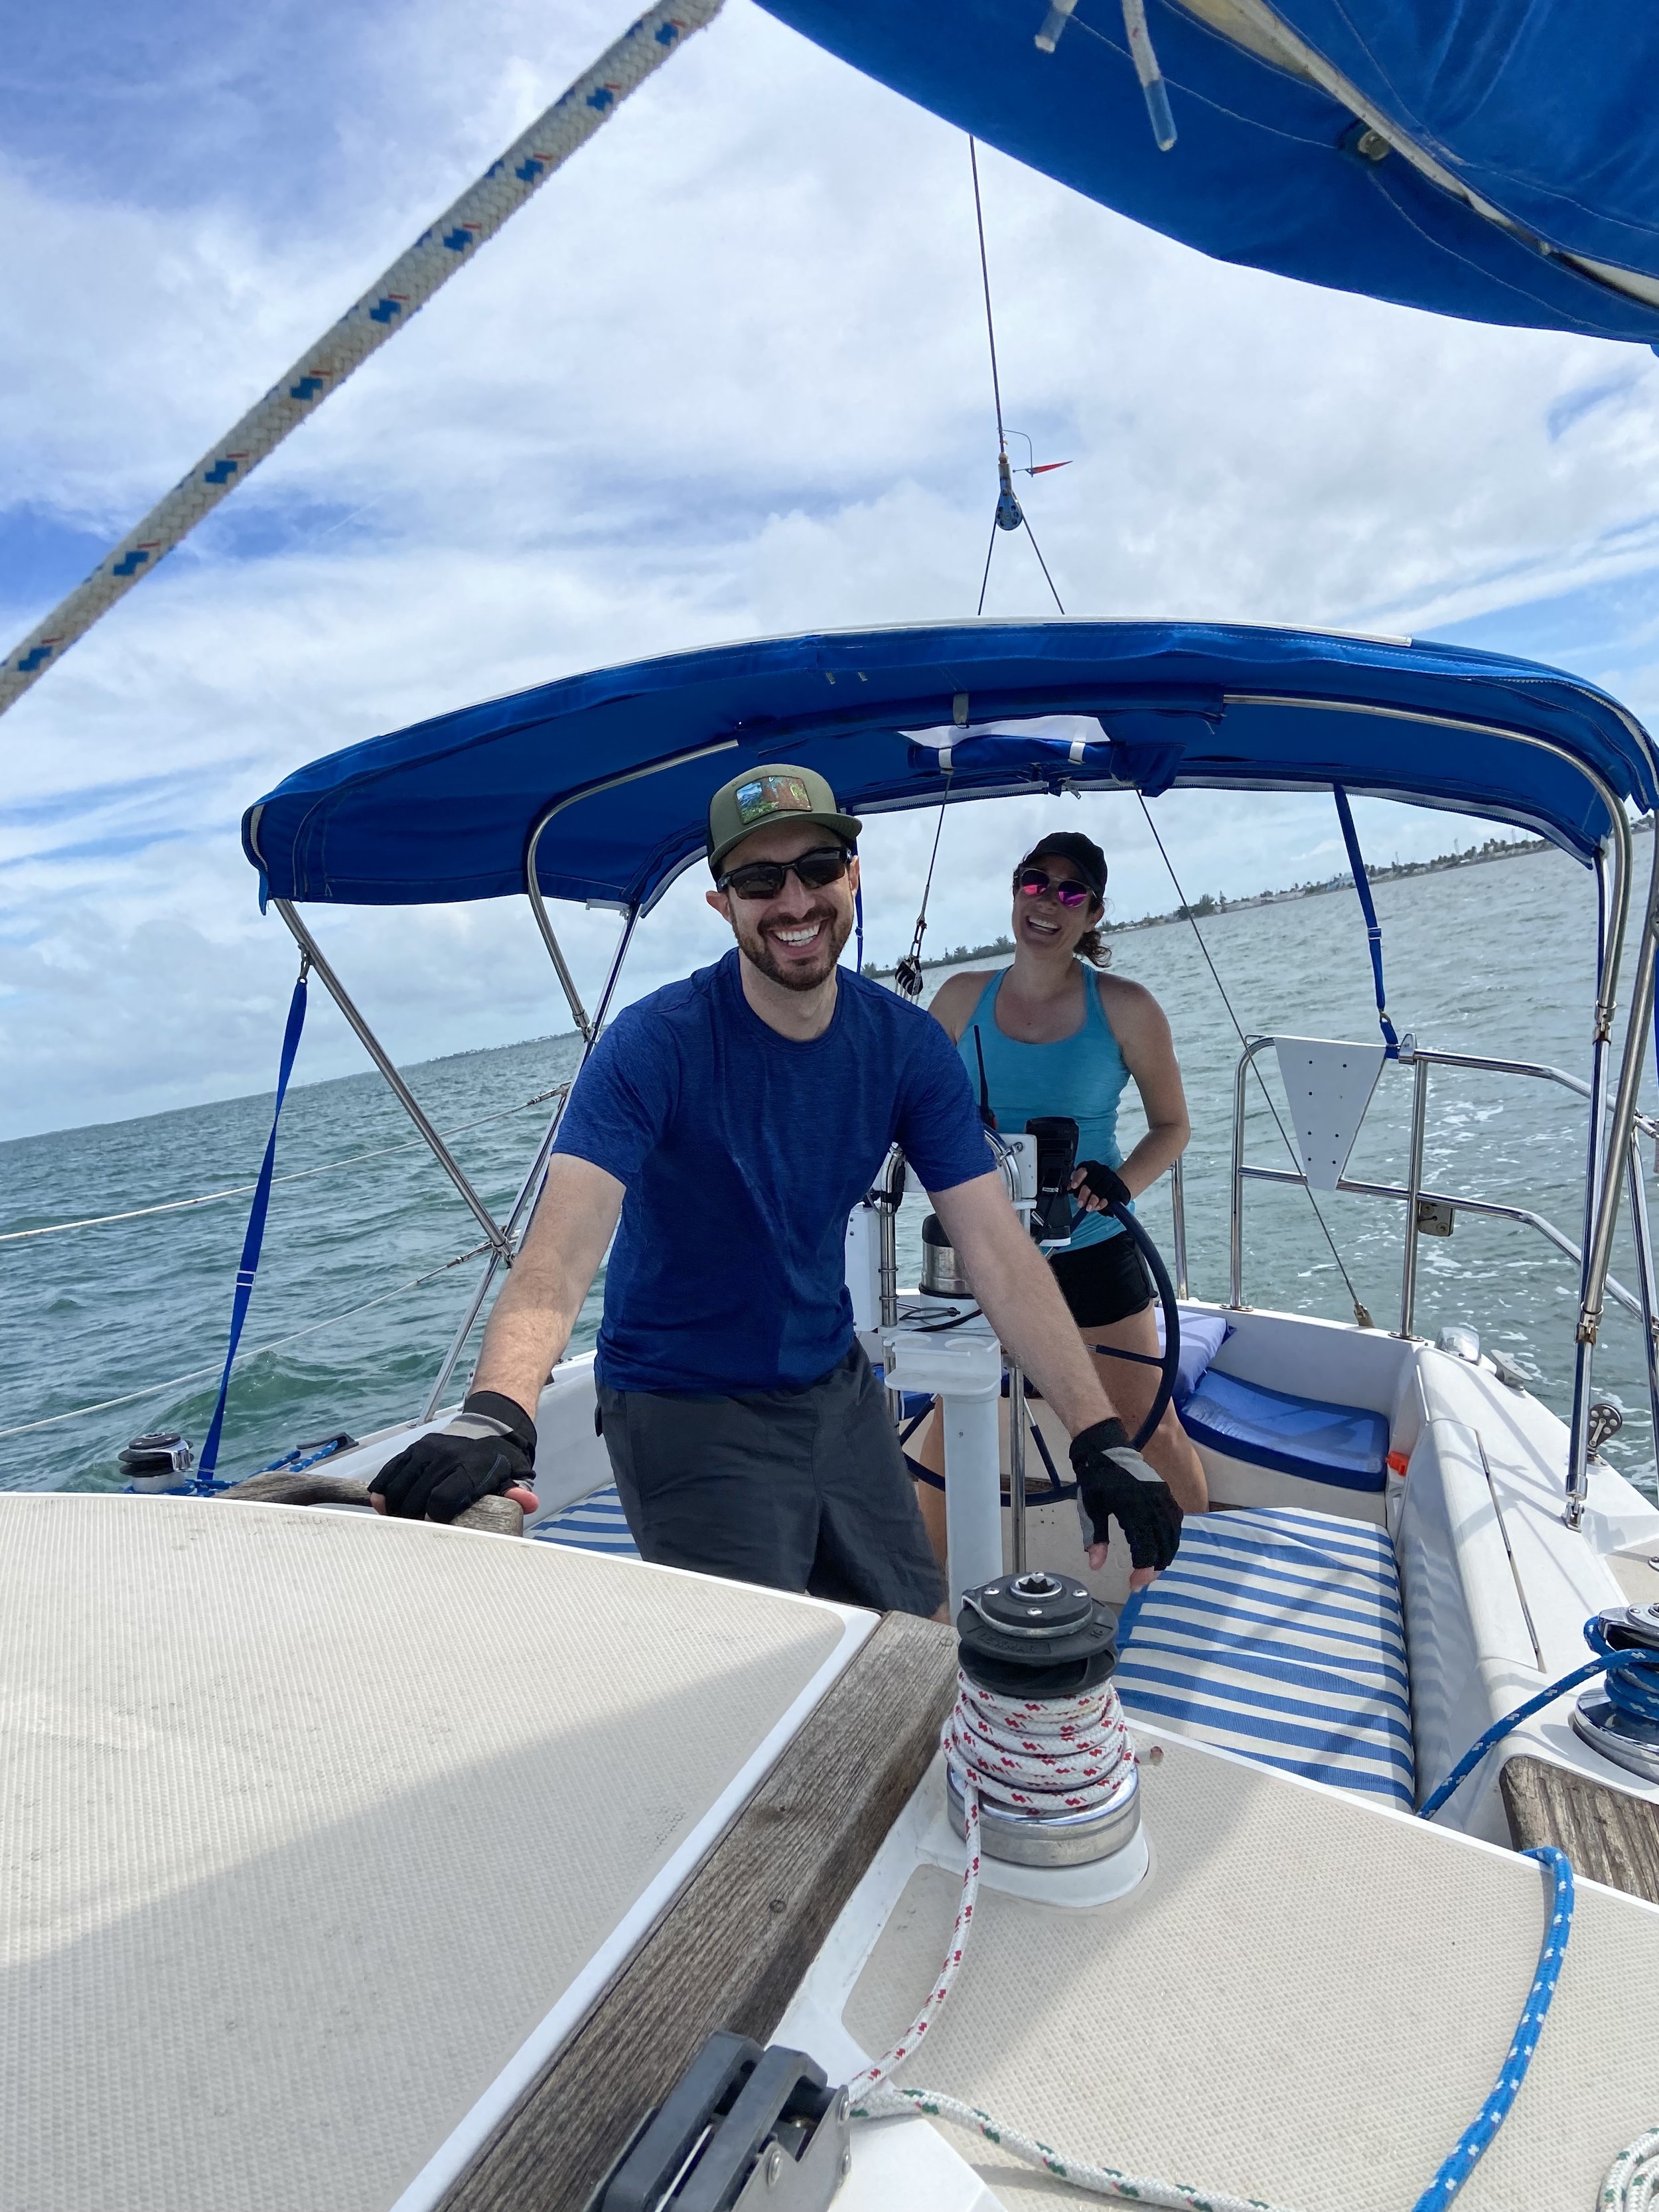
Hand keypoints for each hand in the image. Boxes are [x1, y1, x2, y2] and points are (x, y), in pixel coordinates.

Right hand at [370, 1391, 539, 1522]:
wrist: (492, 1424)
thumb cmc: (503, 1460)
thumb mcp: (518, 1475)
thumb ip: (519, 1492)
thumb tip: (527, 1503)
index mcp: (471, 1467)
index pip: (442, 1498)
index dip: (435, 1519)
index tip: (437, 1528)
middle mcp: (446, 1457)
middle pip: (417, 1497)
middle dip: (414, 1519)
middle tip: (417, 1533)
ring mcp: (426, 1451)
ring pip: (399, 1486)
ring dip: (395, 1509)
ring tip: (401, 1523)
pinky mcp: (413, 1448)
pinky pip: (390, 1471)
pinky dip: (383, 1490)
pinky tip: (383, 1506)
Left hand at [1070, 1417, 1180, 1582]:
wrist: (1106, 1447)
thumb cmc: (1095, 1479)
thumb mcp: (1089, 1509)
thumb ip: (1095, 1538)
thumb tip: (1095, 1566)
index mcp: (1131, 1509)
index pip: (1145, 1548)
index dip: (1143, 1570)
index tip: (1134, 1584)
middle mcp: (1151, 1504)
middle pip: (1163, 1544)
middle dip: (1156, 1566)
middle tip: (1143, 1580)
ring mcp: (1161, 1497)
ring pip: (1173, 1533)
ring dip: (1167, 1553)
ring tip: (1155, 1568)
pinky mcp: (1165, 1492)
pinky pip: (1176, 1519)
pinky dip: (1173, 1536)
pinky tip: (1165, 1546)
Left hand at [1071, 1160, 1130, 1213]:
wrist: (1117, 1186)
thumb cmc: (1097, 1185)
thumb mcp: (1086, 1183)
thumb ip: (1077, 1185)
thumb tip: (1068, 1188)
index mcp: (1092, 1167)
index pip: (1084, 1169)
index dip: (1078, 1177)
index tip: (1073, 1186)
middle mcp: (1102, 1170)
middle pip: (1092, 1181)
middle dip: (1084, 1194)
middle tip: (1080, 1204)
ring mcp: (1112, 1178)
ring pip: (1101, 1188)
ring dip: (1093, 1200)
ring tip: (1089, 1208)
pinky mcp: (1119, 1187)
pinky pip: (1110, 1195)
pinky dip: (1103, 1203)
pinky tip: (1097, 1207)